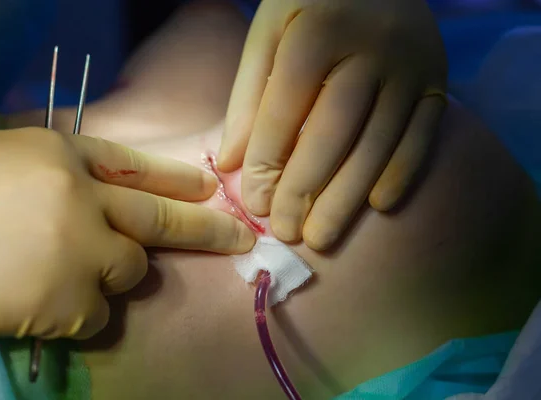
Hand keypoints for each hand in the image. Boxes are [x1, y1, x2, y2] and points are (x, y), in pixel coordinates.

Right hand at [0, 127, 253, 342]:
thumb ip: (49, 170)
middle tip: (240, 237)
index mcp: (60, 156)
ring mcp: (82, 250)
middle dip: (206, 228)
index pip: (134, 164)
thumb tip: (85, 184)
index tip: (209, 189)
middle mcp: (83, 198)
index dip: (174, 178)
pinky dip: (76, 314)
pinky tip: (36, 304)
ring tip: (54, 273)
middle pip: (158, 217)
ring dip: (106, 275)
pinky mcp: (71, 300)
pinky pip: (96, 314)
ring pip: (128, 269)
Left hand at [218, 0, 447, 249]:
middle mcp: (370, 51)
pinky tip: (378, 207)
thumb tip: (231, 160)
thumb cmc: (312, 4)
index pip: (285, 110)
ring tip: (321, 236)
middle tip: (287, 233)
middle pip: (332, 135)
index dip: (268, 162)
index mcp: (317, 33)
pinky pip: (422, 134)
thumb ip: (249, 93)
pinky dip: (402, 173)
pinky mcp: (438, 79)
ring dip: (347, 197)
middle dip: (305, 190)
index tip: (256, 204)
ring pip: (376, 144)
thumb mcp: (270, 31)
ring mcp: (410, 67)